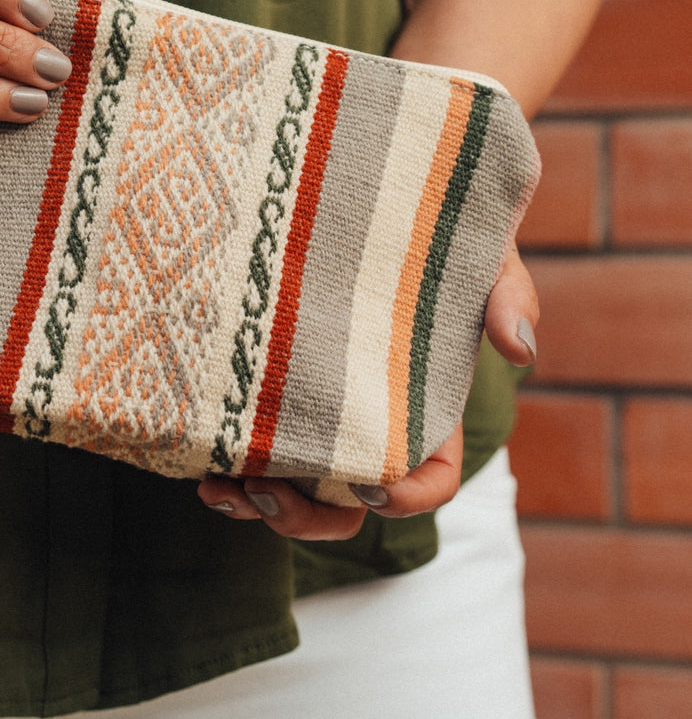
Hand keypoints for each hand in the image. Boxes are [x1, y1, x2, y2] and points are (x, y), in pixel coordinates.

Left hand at [197, 246, 537, 539]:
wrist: (355, 201)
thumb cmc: (424, 233)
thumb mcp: (475, 252)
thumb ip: (505, 290)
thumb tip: (519, 349)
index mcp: (423, 405)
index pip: (431, 477)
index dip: (408, 498)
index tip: (371, 486)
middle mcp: (366, 420)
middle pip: (348, 503)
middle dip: (309, 516)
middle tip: (269, 491)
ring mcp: (315, 411)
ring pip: (294, 488)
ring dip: (258, 505)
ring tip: (221, 487)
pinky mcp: (268, 392)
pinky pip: (251, 450)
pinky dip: (226, 470)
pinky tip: (200, 464)